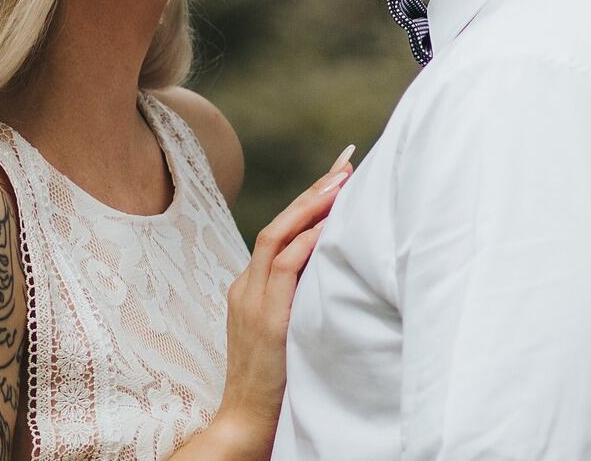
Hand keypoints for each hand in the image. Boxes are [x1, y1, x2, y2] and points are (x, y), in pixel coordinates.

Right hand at [209, 145, 354, 457]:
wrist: (245, 422)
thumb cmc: (275, 382)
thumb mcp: (285, 330)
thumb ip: (300, 299)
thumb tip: (337, 271)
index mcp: (249, 289)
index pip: (278, 233)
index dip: (306, 204)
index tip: (337, 178)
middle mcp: (245, 288)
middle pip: (275, 226)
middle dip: (311, 194)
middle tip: (344, 169)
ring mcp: (250, 303)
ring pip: (275, 238)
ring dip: (310, 208)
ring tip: (341, 184)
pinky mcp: (263, 321)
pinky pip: (282, 269)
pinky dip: (305, 243)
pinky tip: (328, 226)